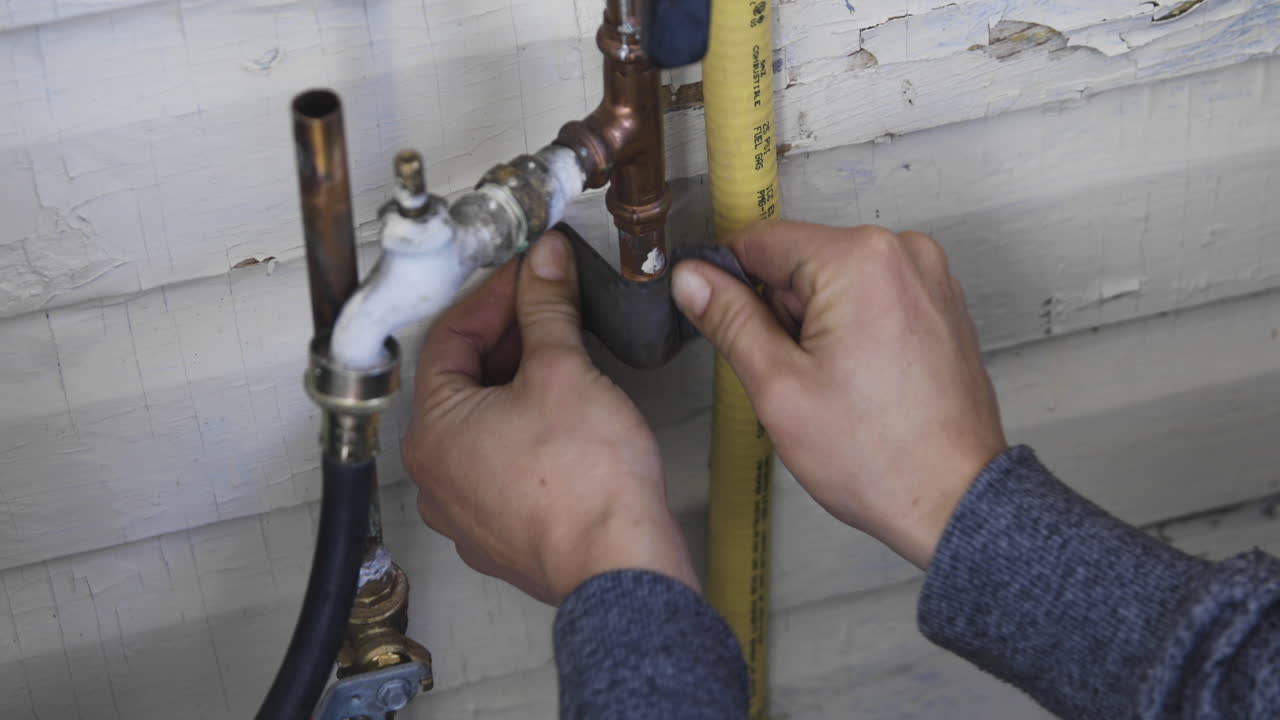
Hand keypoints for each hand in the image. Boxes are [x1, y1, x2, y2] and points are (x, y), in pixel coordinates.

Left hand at [404, 231, 697, 604]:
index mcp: (432, 431)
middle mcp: (436, 477)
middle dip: (511, 339)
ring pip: (485, 426)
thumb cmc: (587, 485)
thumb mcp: (564, 370)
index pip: (450, 336)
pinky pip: (505, 466)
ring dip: (521, 386)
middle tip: (552, 310)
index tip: (530, 275)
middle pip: (463, 382)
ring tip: (568, 361)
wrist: (620, 566)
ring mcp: (467, 512)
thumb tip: (543, 265)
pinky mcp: (503, 534)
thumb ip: (547, 308)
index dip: (495, 295)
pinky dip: (530, 433)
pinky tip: (571, 422)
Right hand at [672, 222, 1005, 567]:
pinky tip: (859, 378)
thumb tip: (691, 278)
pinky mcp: (940, 302)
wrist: (954, 501)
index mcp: (860, 259)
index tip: (718, 321)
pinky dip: (851, 327)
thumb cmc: (877, 455)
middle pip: (800, 259)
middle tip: (793, 374)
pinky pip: (871, 294)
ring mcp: (929, 275)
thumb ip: (729, 320)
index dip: (727, 282)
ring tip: (833, 382)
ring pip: (834, 279)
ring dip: (814, 323)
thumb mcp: (778, 387)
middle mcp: (903, 251)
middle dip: (780, 311)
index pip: (760, 240)